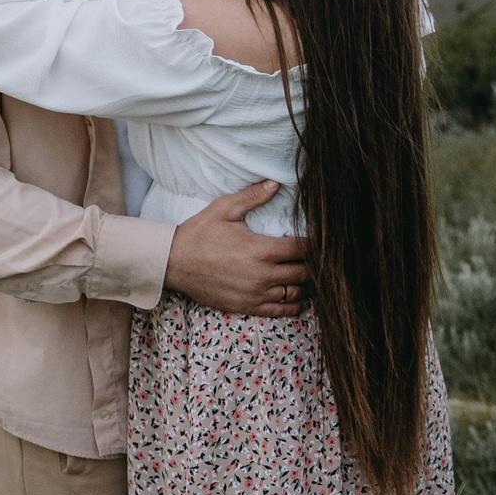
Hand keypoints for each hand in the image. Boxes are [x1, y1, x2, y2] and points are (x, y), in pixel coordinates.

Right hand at [162, 181, 308, 315]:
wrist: (173, 263)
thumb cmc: (198, 234)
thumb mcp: (223, 209)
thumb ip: (252, 196)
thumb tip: (276, 183)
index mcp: (262, 250)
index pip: (303, 248)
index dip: (316, 244)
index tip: (322, 240)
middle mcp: (264, 275)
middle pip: (305, 273)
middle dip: (316, 265)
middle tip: (320, 258)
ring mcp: (257, 294)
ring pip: (297, 293)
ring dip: (309, 285)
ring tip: (312, 276)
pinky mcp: (248, 306)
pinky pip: (282, 311)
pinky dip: (296, 305)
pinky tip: (301, 299)